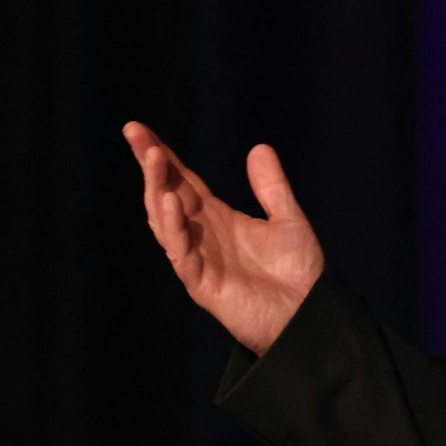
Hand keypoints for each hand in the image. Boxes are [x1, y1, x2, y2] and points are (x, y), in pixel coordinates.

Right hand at [124, 122, 325, 354]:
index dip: (162, 156)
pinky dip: (173, 228)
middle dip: (151, 165)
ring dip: (157, 190)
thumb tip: (259, 148)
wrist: (311, 316)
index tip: (139, 130)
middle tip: (135, 133)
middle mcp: (201, 236)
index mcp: (217, 219)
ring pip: (165, 221)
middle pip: (166, 194)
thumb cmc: (300, 274)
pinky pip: (180, 254)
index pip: (182, 181)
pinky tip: (170, 202)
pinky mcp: (202, 284)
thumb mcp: (289, 221)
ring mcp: (198, 259)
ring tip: (152, 159)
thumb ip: (272, 188)